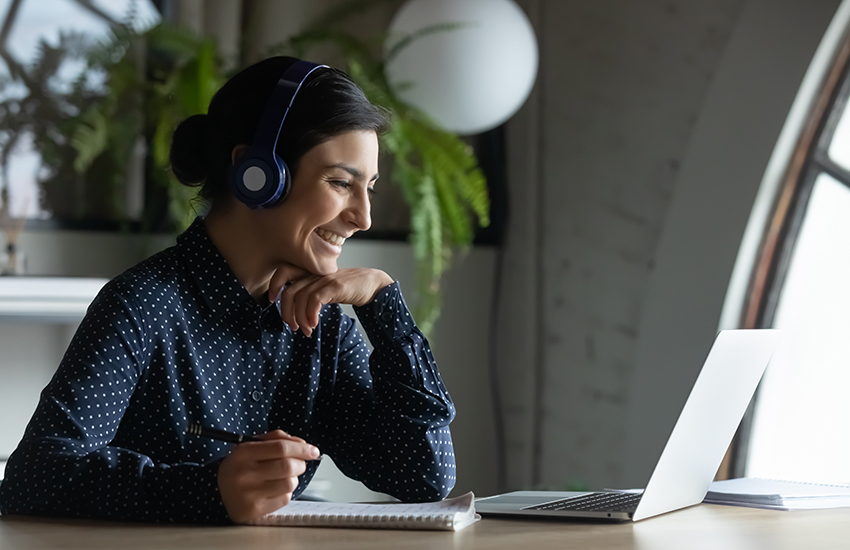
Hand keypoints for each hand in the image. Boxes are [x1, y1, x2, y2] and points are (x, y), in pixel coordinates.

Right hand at [217, 430, 319, 523]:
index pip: (281, 447)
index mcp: (243, 453)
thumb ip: (277, 439)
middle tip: (299, 464)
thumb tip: (303, 445)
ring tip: (283, 478)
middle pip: (288, 466)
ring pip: (289, 483)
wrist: (218, 492)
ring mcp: (248, 493)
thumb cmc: (240, 467)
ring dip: (293, 479)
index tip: (313, 451)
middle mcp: (244, 473)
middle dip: (301, 464)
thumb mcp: (251, 446)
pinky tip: (274, 490)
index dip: (302, 448)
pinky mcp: (254, 510)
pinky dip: (285, 493)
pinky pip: (284, 499)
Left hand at [269, 266, 393, 336]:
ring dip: (300, 319)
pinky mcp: (335, 286)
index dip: (274, 285)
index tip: (273, 301)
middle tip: (293, 327)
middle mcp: (315, 273)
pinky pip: (314, 300)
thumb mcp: (325, 288)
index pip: (284, 271)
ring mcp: (325, 279)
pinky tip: (314, 324)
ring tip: (306, 330)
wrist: (372, 284)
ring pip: (300, 298)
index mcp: (310, 272)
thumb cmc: (348, 289)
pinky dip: (310, 315)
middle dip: (287, 313)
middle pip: (289, 291)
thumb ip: (310, 293)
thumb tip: (294, 312)